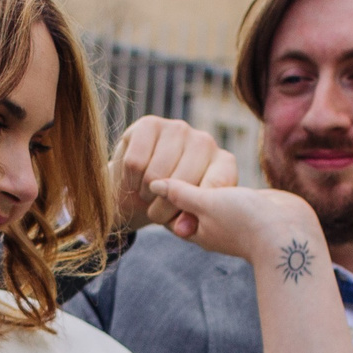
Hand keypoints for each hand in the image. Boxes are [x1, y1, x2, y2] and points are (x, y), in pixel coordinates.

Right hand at [113, 116, 237, 230]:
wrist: (135, 187)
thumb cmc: (168, 202)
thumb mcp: (183, 218)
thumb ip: (188, 222)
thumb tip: (183, 229)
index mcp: (223, 164)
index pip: (215, 187)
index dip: (195, 210)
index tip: (182, 224)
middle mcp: (205, 141)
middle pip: (182, 184)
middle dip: (164, 209)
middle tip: (158, 211)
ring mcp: (178, 129)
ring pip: (156, 176)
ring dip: (146, 195)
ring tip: (147, 195)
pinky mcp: (150, 124)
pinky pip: (135, 163)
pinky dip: (129, 180)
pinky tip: (134, 180)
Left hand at [147, 174, 319, 266]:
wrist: (289, 232)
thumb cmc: (245, 220)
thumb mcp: (207, 203)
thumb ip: (181, 193)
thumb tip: (154, 185)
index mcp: (197, 231)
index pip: (169, 214)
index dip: (159, 197)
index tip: (149, 175)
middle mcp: (213, 227)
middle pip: (188, 206)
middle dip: (180, 189)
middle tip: (167, 162)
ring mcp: (232, 218)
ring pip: (209, 199)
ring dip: (202, 184)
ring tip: (191, 161)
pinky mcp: (249, 208)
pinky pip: (228, 195)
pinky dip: (221, 183)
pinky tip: (219, 168)